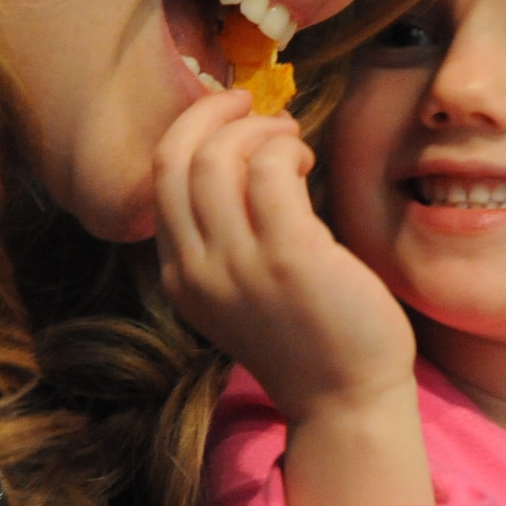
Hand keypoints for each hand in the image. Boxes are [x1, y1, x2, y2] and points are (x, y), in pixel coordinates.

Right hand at [153, 91, 431, 505]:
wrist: (345, 401)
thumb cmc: (306, 338)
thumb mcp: (239, 293)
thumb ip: (224, 239)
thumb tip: (237, 154)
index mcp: (180, 277)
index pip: (160, 180)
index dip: (190, 133)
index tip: (225, 117)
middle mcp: (198, 270)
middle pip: (176, 158)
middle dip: (211, 113)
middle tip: (250, 104)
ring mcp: (240, 264)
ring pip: (219, 157)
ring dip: (257, 129)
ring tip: (289, 138)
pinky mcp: (289, 256)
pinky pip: (270, 170)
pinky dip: (285, 149)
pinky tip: (304, 161)